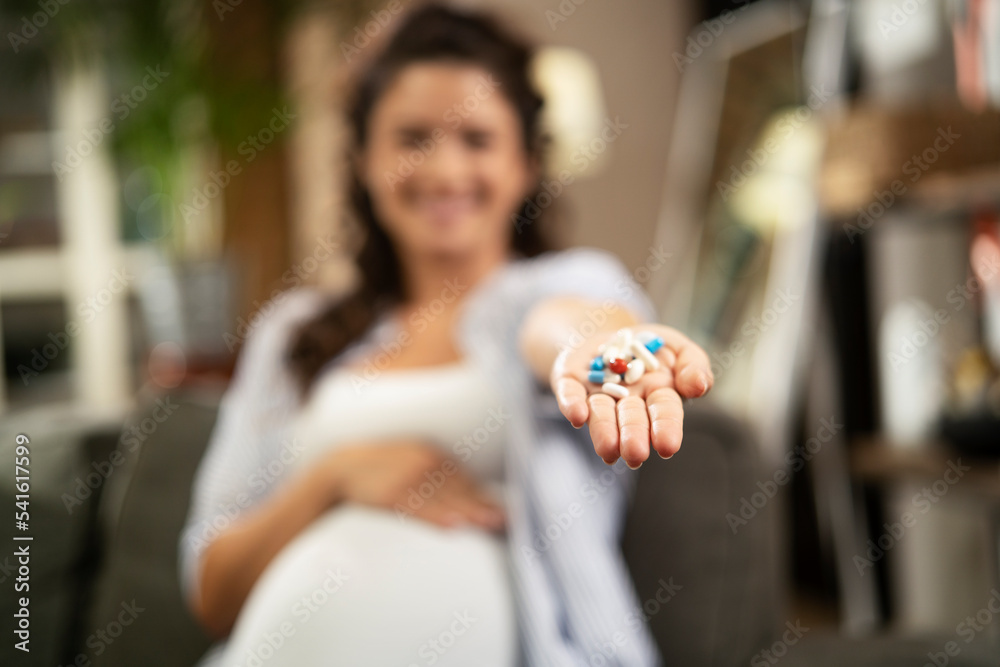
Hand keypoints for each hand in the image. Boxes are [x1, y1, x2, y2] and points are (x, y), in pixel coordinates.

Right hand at [316, 440, 504, 530]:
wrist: (341, 468)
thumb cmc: (381, 469)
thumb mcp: (411, 462)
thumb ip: (437, 474)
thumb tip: (464, 497)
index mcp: (433, 456)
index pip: (466, 480)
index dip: (487, 497)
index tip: (509, 512)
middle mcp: (425, 465)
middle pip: (461, 491)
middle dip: (485, 507)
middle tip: (508, 522)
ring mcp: (409, 480)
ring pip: (446, 501)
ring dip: (469, 513)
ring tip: (490, 524)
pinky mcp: (391, 496)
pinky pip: (418, 509)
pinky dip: (437, 518)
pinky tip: (453, 526)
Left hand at [549, 325, 712, 468]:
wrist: (609, 336)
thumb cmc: (651, 348)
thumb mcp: (680, 348)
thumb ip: (694, 365)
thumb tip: (698, 386)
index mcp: (658, 395)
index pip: (664, 413)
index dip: (666, 428)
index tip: (667, 446)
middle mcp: (626, 401)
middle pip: (631, 419)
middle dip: (633, 436)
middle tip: (635, 454)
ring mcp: (597, 394)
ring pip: (600, 414)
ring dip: (604, 430)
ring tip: (608, 449)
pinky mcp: (570, 382)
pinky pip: (569, 394)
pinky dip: (572, 404)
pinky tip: (577, 416)